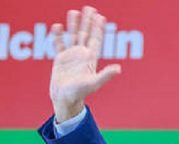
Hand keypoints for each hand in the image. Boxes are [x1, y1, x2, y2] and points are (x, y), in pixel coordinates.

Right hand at [49, 6, 121, 122]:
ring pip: (73, 36)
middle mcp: (82, 55)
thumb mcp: (95, 83)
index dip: (98, 28)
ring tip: (74, 12)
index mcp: (91, 58)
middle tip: (89, 8)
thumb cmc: (81, 93)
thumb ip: (106, 75)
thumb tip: (119, 69)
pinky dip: (58, 36)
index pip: (96, 39)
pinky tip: (58, 26)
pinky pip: (59, 44)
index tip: (100, 16)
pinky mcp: (60, 59)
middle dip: (88, 22)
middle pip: (86, 34)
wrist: (66, 98)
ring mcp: (71, 56)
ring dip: (74, 25)